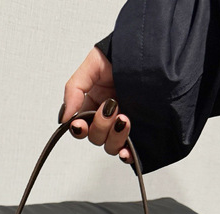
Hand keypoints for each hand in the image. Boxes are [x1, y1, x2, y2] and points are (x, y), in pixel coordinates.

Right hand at [59, 46, 132, 163]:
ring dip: (114, 137)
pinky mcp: (141, 132)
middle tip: (112, 107)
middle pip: (95, 137)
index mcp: (94, 102)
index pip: (81, 125)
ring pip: (110, 146)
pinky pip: (130, 152)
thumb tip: (64, 117)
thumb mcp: (93, 64)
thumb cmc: (127, 53)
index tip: (81, 124)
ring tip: (124, 119)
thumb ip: (74, 89)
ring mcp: (124, 124)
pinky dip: (126, 155)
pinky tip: (126, 151)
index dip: (79, 128)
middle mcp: (108, 116)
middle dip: (101, 126)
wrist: (155, 52)